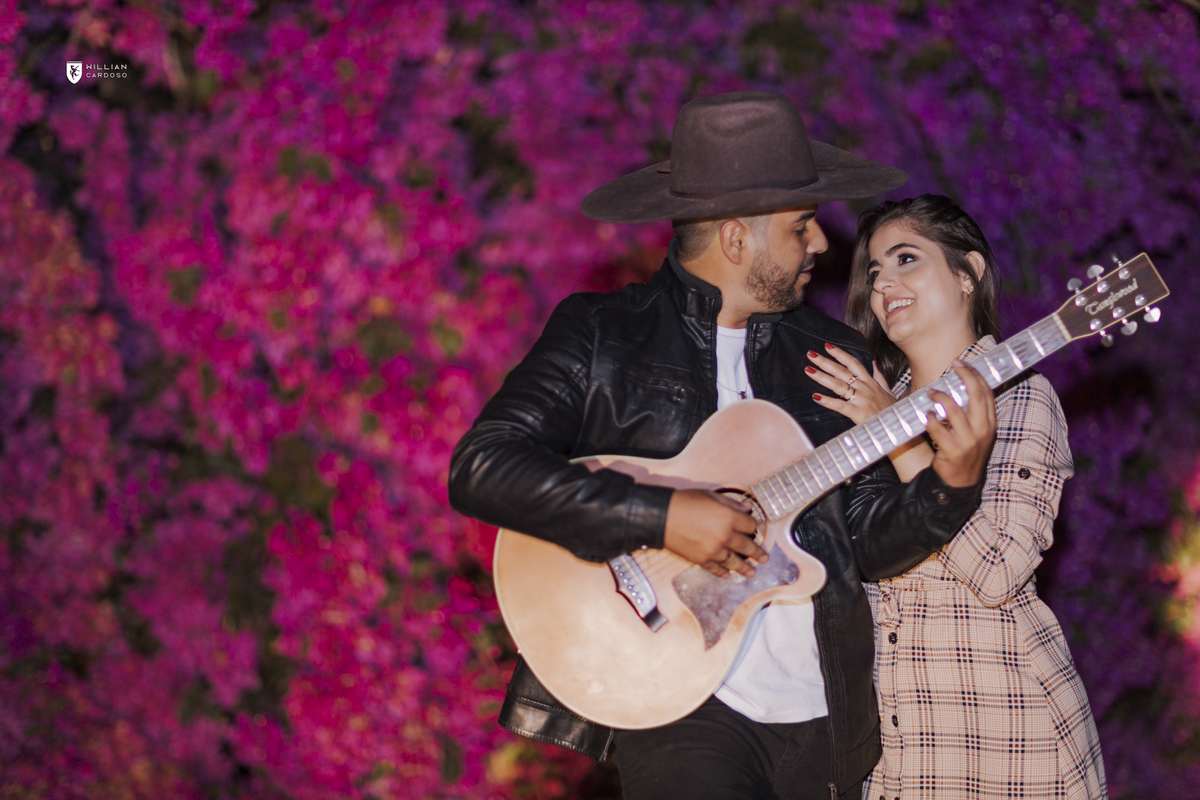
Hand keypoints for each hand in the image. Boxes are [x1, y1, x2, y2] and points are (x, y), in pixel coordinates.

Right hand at [663, 489, 766, 577]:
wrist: (662, 517)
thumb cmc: (684, 502)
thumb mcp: (710, 495)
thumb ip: (731, 504)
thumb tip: (747, 509)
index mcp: (729, 518)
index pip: (750, 525)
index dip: (754, 527)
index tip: (754, 529)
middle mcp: (725, 536)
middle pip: (747, 546)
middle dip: (757, 552)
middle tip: (764, 558)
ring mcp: (714, 550)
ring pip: (734, 561)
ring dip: (745, 568)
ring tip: (752, 572)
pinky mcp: (702, 559)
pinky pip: (716, 568)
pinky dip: (722, 572)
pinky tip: (728, 574)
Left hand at [807, 343, 894, 423]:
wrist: (897, 426)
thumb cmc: (890, 411)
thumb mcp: (887, 391)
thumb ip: (879, 376)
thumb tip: (873, 362)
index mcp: (870, 382)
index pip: (853, 363)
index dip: (840, 354)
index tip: (827, 346)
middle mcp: (864, 388)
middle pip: (841, 371)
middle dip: (825, 361)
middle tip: (810, 354)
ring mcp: (861, 399)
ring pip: (838, 385)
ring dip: (822, 377)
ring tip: (808, 370)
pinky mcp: (857, 413)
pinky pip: (840, 405)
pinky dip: (827, 401)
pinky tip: (815, 397)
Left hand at [925, 361, 996, 487]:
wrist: (961, 483)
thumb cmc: (965, 452)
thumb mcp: (976, 432)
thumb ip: (972, 412)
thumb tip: (961, 386)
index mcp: (989, 423)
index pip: (986, 394)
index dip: (976, 376)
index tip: (963, 363)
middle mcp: (982, 431)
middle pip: (976, 396)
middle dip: (965, 376)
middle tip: (954, 364)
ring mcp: (969, 442)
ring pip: (955, 411)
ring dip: (941, 397)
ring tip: (931, 392)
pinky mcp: (953, 452)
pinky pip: (939, 431)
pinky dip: (931, 421)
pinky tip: (926, 416)